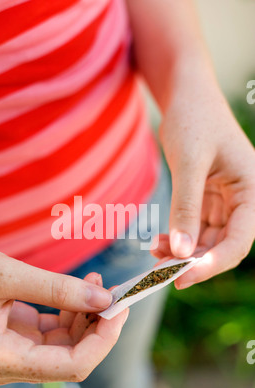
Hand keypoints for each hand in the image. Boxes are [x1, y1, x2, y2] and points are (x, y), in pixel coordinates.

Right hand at [0, 240, 127, 384]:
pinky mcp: (16, 336)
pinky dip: (71, 310)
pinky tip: (82, 287)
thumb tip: (104, 297)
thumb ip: (57, 288)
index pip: (72, 365)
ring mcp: (13, 351)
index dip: (103, 339)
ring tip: (98, 280)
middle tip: (116, 290)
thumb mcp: (6, 275)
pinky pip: (53, 330)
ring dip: (87, 315)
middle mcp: (9, 364)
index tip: (120, 307)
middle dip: (99, 325)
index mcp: (3, 359)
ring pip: (65, 344)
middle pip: (73, 357)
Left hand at [151, 80, 254, 288]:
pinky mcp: (207, 200)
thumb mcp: (189, 163)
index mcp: (252, 189)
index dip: (214, 263)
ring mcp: (225, 201)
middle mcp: (243, 199)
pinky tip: (158, 242)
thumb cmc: (193, 120)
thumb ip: (186, 208)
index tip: (183, 277)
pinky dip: (178, 238)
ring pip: (208, 240)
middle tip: (163, 272)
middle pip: (224, 244)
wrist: (186, 96)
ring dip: (184, 252)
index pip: (240, 239)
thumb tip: (179, 252)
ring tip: (156, 255)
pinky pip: (195, 228)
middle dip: (195, 261)